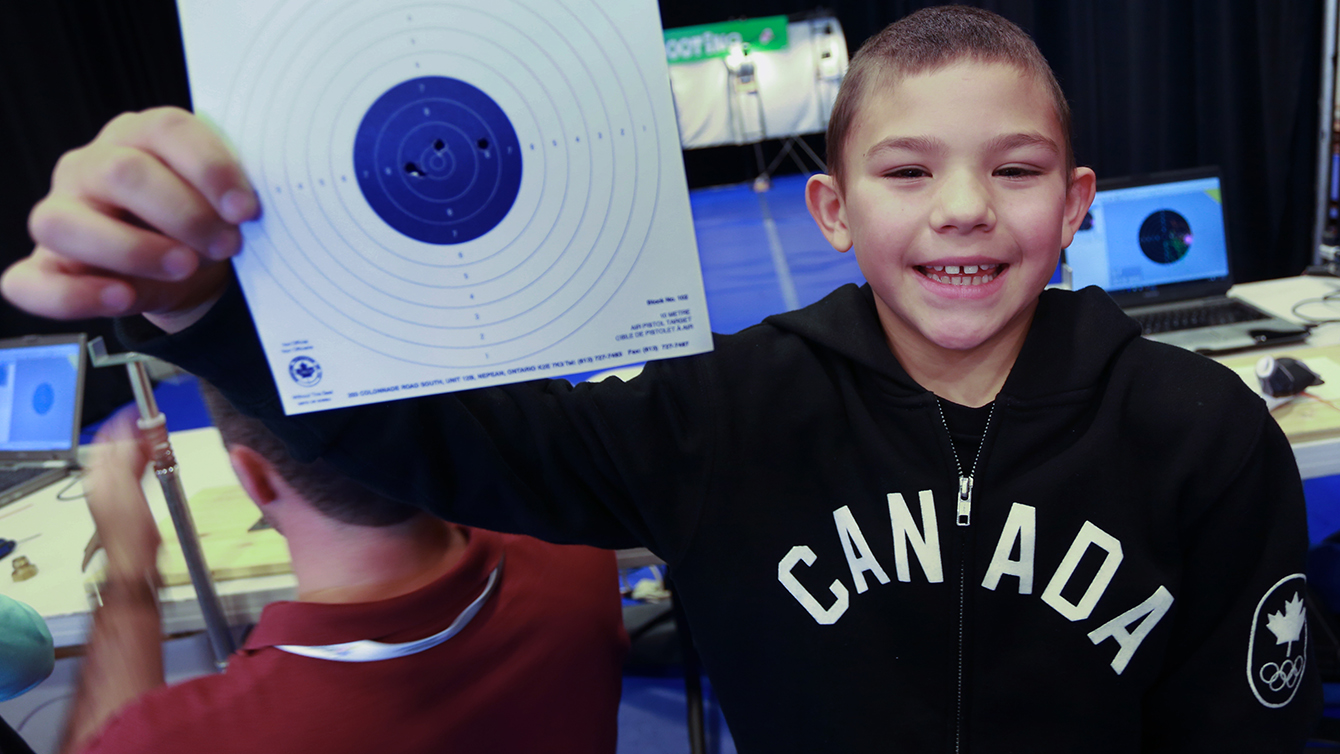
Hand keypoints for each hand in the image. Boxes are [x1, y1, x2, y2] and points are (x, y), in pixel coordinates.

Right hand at [1, 107, 258, 332]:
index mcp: (139, 136)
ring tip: (184, 266)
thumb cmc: (202, 221)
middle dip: (183, 213)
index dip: (210, 168)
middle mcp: (90, 168)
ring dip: (133, 249)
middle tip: (227, 244)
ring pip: (64, 222)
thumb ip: (232, 194)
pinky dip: (77, 295)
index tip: (246, 209)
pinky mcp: (44, 268)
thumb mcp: (221, 202)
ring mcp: (61, 216)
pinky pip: (33, 283)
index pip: (167, 131)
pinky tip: (123, 297)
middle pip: (122, 172)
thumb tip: (255, 207)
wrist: (184, 269)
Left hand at [85, 409, 159, 580]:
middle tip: (152, 428)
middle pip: (114, 447)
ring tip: (155, 443)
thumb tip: (136, 434)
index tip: (141, 413)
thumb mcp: (128, 489)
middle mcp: (102, 482)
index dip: (123, 423)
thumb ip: (129, 459)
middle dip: (133, 433)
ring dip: (140, 447)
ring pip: (123, 458)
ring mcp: (113, 492)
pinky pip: (132, 472)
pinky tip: (154, 462)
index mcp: (99, 477)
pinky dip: (144, 462)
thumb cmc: (129, 534)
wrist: (135, 563)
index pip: (107, 438)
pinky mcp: (126, 501)